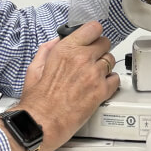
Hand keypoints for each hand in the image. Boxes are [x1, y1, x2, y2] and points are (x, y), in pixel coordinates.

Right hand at [15, 21, 119, 150]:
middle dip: (99, 50)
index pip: (93, 28)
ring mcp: (94, 74)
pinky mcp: (102, 91)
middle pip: (105, 43)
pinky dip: (110, 82)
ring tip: (93, 76)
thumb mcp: (34, 69)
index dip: (93, 33)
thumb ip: (46, 51)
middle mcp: (82, 58)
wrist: (41, 122)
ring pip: (111, 60)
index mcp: (66, 50)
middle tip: (92, 60)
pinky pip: (115, 79)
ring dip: (104, 66)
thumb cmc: (37, 101)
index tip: (92, 38)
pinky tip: (99, 87)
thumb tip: (55, 42)